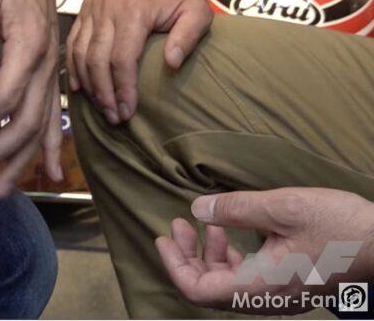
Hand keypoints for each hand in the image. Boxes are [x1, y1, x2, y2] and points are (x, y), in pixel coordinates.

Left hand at [0, 0, 62, 198]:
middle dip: (0, 151)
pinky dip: (49, 146)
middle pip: (28, 120)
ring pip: (43, 125)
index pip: (5, 96)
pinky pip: (52, 114)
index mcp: (30, 44)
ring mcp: (51, 69)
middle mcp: (46, 62)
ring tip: (1, 189)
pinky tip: (48, 172)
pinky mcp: (48, 71)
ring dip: (22, 159)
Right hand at [67, 0, 211, 123]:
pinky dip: (73, 67)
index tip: (127, 112)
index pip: (121, 58)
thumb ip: (188, 37)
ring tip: (101, 108)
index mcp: (133, 10)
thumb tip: (171, 64)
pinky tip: (80, 88)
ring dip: (88, 85)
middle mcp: (106, 9)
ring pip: (80, 54)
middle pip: (96, 59)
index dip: (122, 88)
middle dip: (103, 93)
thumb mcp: (197, 12)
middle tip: (113, 117)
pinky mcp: (84, 11)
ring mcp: (91, 9)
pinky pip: (72, 43)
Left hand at [156, 188, 373, 312]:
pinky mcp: (293, 286)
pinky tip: (235, 233)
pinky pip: (250, 280)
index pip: (198, 291)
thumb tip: (197, 210)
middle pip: (210, 289)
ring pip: (229, 284)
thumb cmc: (341, 227)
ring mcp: (281, 295)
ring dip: (210, 255)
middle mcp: (267, 298)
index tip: (163, 238)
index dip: (174, 266)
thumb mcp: (283, 207)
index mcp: (259, 286)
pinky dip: (233, 258)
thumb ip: (236, 209)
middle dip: (187, 257)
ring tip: (204, 224)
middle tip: (177, 226)